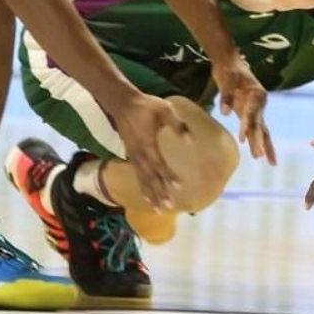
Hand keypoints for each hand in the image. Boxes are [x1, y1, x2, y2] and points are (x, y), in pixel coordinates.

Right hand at [109, 92, 189, 209]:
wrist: (123, 103)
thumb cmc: (146, 105)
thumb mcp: (164, 109)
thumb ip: (177, 124)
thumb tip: (190, 141)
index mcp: (147, 143)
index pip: (158, 162)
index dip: (168, 175)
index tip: (178, 186)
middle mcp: (139, 154)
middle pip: (149, 177)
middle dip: (159, 192)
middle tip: (169, 207)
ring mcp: (133, 156)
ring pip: (142, 179)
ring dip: (151, 195)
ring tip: (159, 210)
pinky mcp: (131, 156)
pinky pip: (137, 176)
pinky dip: (143, 188)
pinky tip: (148, 198)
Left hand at [212, 53, 275, 162]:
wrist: (229, 62)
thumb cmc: (229, 68)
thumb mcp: (227, 78)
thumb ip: (226, 95)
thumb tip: (225, 113)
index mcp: (258, 94)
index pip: (252, 113)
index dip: (247, 126)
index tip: (243, 138)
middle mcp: (259, 103)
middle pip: (260, 124)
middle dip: (260, 141)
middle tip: (260, 157)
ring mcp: (255, 108)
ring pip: (261, 130)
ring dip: (262, 144)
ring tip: (267, 161)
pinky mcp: (248, 112)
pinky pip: (253, 128)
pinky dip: (255, 140)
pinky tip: (258, 153)